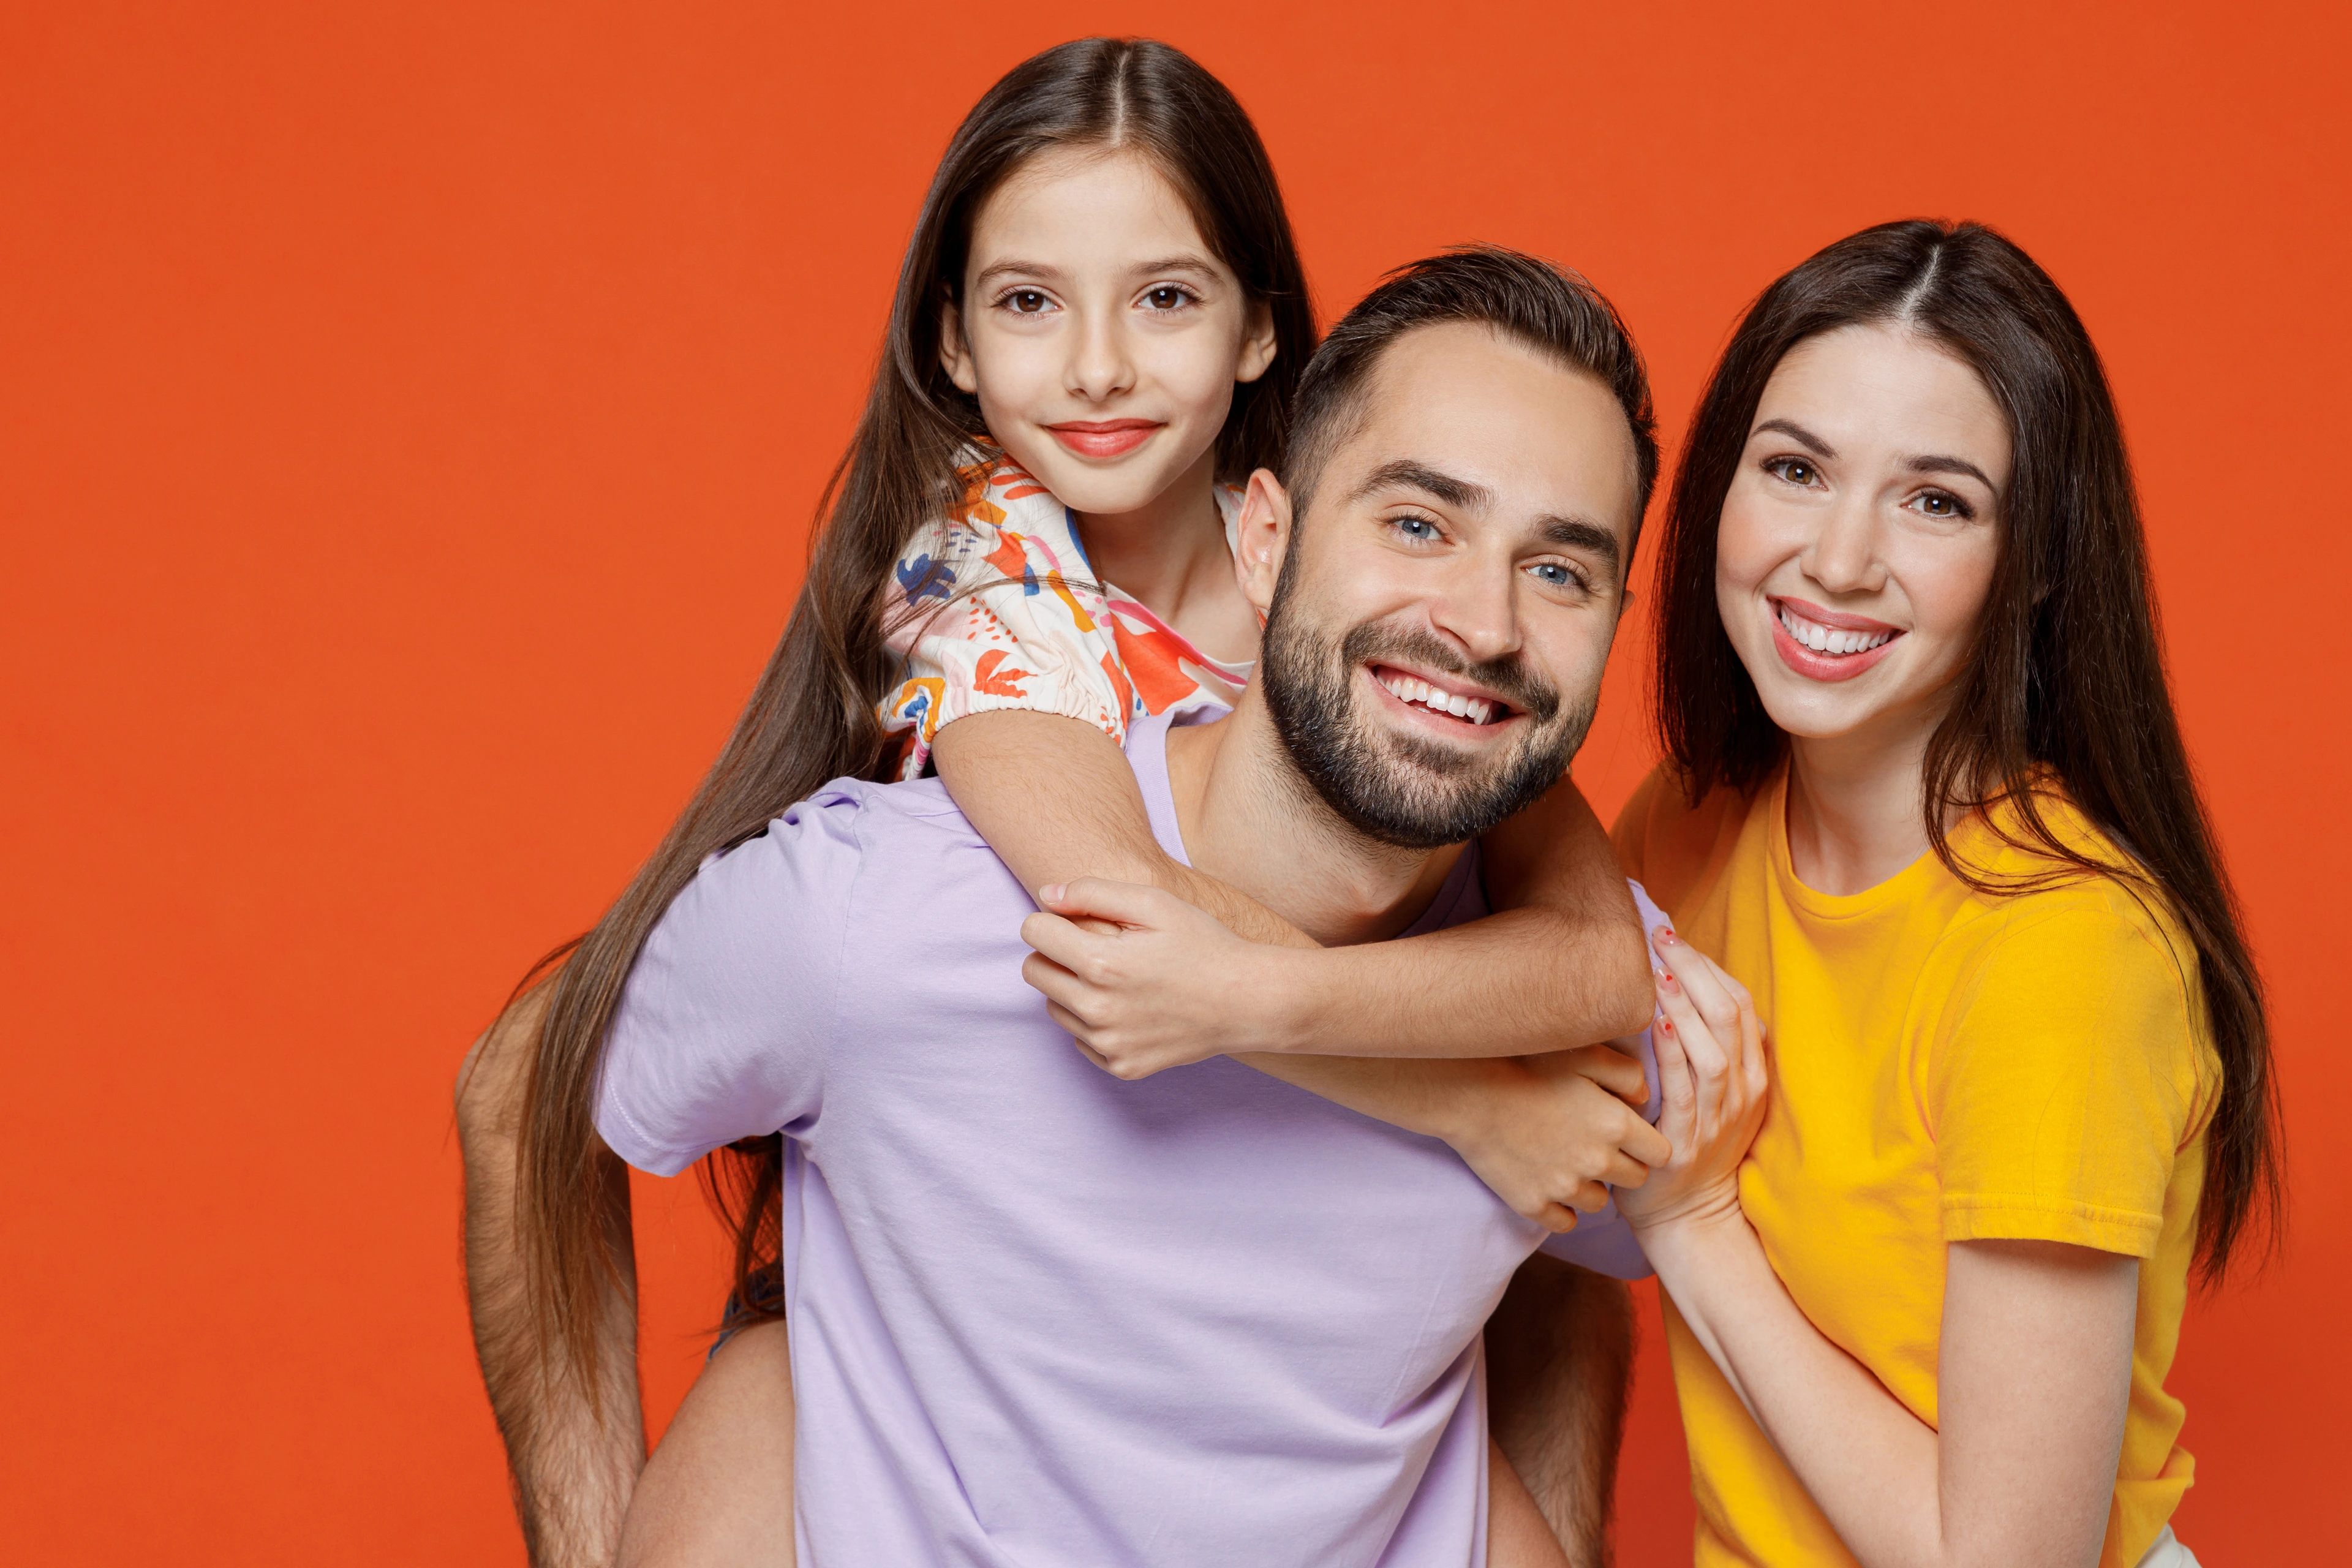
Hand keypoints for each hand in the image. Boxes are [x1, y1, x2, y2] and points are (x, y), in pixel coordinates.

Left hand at [1020, 877, 1282, 1078]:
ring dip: (1072, 988)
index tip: (1074, 919)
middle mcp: (1098, 1010)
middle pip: (1034, 971)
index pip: (1033, 933)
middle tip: (1095, 947)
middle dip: (1055, 952)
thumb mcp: (1154, 903)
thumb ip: (1092, 893)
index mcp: (1102, 964)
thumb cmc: (1203, 945)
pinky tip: (1130, 1007)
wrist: (1248, 1001)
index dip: (1050, 918)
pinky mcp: (1121, 1066)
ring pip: (1054, 1006)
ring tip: (1117, 977)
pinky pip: (1080, 1039)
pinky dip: (1094, 1022)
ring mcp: (1109, 1044)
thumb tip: (1045, 896)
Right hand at [1439, 1051, 1670, 1232]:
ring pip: (1599, 1203)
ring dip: (1590, 1186)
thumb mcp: (1585, 1053)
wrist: (1467, 1090)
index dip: (1648, 1144)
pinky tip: (1548, 1182)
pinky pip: (1564, 1222)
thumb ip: (1628, 1073)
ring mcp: (1564, 1187)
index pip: (1661, 1154)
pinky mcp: (1533, 1204)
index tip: (1629, 1135)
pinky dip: (1560, 1208)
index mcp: (1617, 1125)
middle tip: (1595, 1145)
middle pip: (1634, 1181)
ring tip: (1566, 1160)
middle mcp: (1597, 1162)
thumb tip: (1645, 1098)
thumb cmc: (1527, 1064)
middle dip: (1622, 1165)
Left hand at [1614, 928, 1768, 1235]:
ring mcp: (1718, 1118)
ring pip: (1712, 1048)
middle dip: (1695, 971)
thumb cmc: (1695, 1144)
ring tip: (1656, 971)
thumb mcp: (1717, 1096)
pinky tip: (1656, 1023)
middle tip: (1661, 937)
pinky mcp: (1688, 1141)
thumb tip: (1685, 989)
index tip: (1676, 939)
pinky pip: (1685, 1089)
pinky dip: (1673, 1053)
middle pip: (1729, 1016)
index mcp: (1752, 1074)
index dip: (1709, 968)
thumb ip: (1710, 1049)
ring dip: (1684, 1005)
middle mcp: (1742, 1092)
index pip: (1740, 1006)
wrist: (1689, 1217)